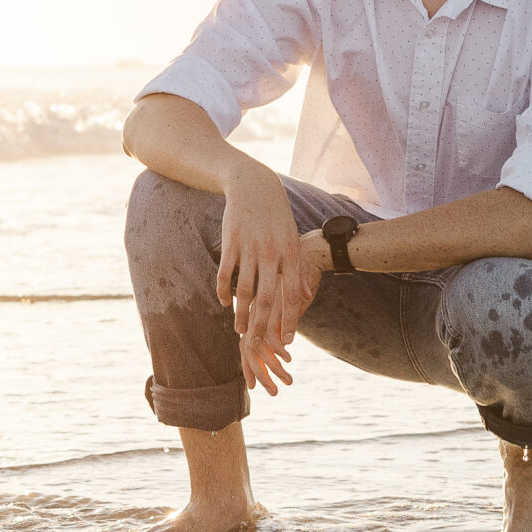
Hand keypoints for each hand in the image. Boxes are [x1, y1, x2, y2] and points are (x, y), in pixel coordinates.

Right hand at [217, 158, 314, 396]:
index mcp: (290, 254)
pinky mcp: (231, 243)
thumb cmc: (277, 218)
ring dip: (240, 314)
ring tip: (239, 330)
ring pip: (244, 290)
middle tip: (257, 344)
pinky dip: (224, 292)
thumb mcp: (293, 241)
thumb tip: (306, 299)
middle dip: (261, 325)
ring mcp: (249, 248)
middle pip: (266, 298)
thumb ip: (299, 271)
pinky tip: (225, 303)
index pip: (291, 294)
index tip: (287, 341)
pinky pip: (226, 274)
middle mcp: (271, 254)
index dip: (289, 319)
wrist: (255, 187)